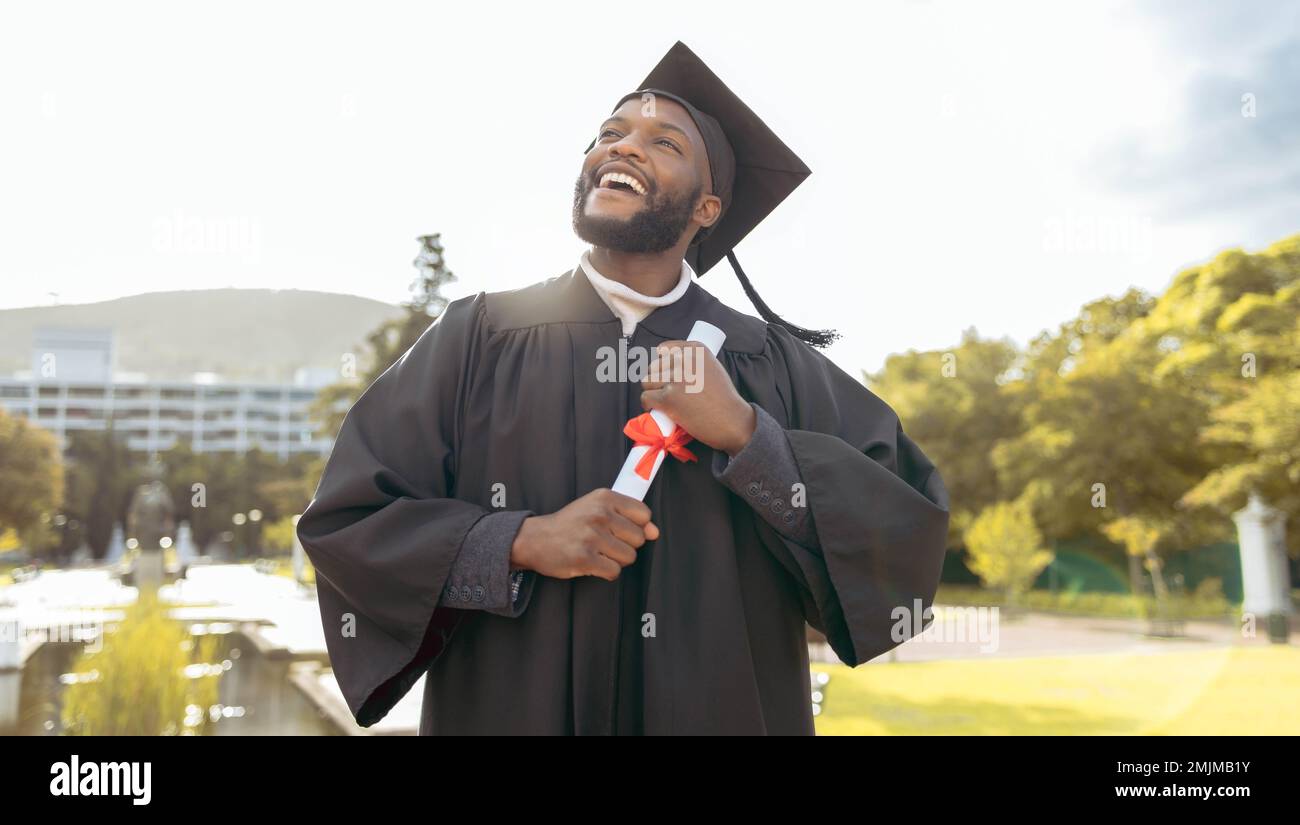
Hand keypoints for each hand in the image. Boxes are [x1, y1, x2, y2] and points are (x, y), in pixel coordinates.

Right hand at [510, 488, 658, 580]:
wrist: (535, 539)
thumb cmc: (571, 524)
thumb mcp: (598, 509)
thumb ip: (629, 518)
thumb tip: (655, 532)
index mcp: (605, 497)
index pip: (644, 514)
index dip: (636, 526)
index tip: (619, 529)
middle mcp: (599, 514)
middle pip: (639, 539)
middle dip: (625, 545)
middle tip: (604, 542)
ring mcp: (592, 536)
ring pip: (629, 557)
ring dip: (616, 560)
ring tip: (598, 552)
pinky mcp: (585, 558)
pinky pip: (614, 571)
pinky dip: (606, 571)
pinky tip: (593, 563)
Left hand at [640, 340, 756, 455]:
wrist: (731, 421)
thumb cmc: (723, 398)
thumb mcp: (712, 367)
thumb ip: (692, 361)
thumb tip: (664, 360)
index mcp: (696, 349)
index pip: (664, 349)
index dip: (663, 364)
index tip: (668, 374)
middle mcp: (685, 360)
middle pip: (654, 366)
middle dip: (658, 380)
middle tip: (669, 392)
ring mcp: (676, 378)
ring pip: (647, 381)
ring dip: (653, 392)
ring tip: (666, 401)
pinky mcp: (668, 398)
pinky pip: (646, 397)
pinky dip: (649, 404)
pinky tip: (658, 409)